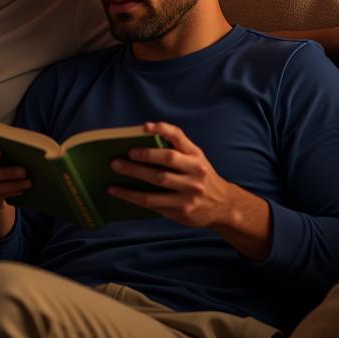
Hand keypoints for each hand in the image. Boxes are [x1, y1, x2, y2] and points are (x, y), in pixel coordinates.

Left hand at [106, 122, 270, 257]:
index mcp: (197, 156)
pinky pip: (153, 202)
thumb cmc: (201, 177)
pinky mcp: (181, 210)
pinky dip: (133, 196)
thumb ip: (178, 148)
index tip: (145, 127)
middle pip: (167, 159)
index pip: (179, 138)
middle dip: (143, 155)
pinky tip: (118, 191)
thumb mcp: (197, 159)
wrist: (223, 206)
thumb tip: (144, 137)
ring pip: (157, 182)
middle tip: (122, 155)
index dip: (163, 130)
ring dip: (133, 176)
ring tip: (115, 169)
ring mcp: (189, 193)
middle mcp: (196, 173)